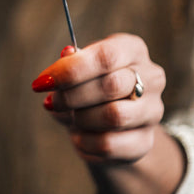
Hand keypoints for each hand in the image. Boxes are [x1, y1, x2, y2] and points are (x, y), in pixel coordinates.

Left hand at [32, 33, 164, 163]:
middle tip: (50, 102)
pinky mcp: (146, 141)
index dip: (70, 70)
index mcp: (132, 49)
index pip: (106, 56)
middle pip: (110, 86)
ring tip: (68, 117)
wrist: (109, 124)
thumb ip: (71, 62)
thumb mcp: (77, 69)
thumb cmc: (88, 86)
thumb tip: (66, 53)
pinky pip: (109, 144)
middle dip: (71, 96)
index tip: (41, 83)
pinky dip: (84, 141)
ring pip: (113, 116)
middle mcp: (151, 77)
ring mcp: (153, 111)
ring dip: (80, 118)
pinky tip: (78, 135)